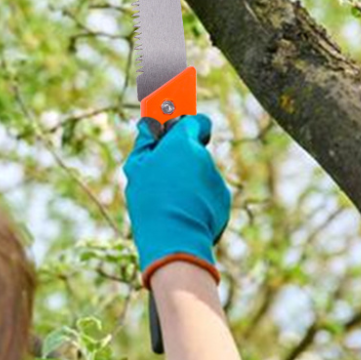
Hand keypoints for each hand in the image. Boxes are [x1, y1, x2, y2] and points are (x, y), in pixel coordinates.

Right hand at [123, 115, 230, 287]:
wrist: (174, 238)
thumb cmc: (150, 199)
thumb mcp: (137, 167)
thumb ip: (146, 140)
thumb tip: (147, 122)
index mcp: (182, 144)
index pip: (197, 121)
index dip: (187, 125)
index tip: (177, 130)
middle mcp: (204, 157)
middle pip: (194, 151)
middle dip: (182, 159)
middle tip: (161, 177)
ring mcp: (216, 180)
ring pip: (200, 174)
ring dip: (189, 182)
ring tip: (170, 202)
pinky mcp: (223, 201)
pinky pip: (208, 194)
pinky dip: (198, 200)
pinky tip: (182, 214)